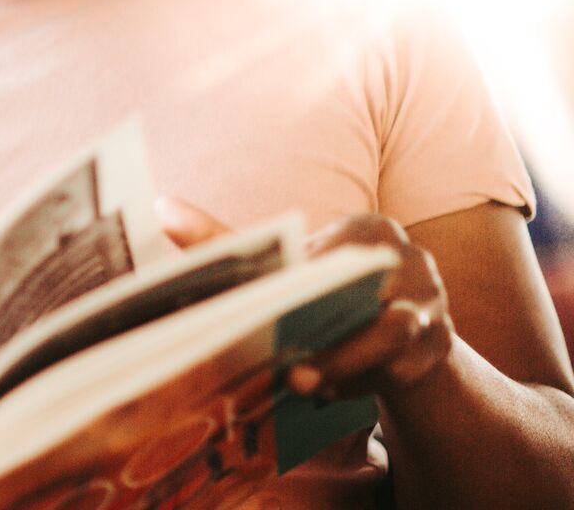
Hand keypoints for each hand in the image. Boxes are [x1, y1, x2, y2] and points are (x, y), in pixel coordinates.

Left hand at [155, 198, 453, 401]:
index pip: (332, 251)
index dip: (303, 283)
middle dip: (329, 335)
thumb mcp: (283, 264)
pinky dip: (362, 384)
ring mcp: (430, 305)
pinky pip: (401, 370)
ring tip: (304, 385)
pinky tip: (329, 393)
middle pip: (367, 296)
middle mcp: (408, 261)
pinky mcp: (438, 348)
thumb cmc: (328, 289)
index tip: (273, 305)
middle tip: (291, 371)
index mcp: (367, 229)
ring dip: (347, 366)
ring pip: (393, 336)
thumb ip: (225, 239)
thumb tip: (162, 206)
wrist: (403, 331)